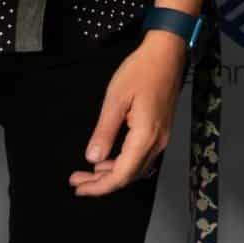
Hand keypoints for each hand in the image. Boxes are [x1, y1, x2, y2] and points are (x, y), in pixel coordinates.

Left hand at [69, 32, 187, 196]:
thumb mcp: (115, 99)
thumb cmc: (140, 71)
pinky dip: (124, 164)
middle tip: (76, 180)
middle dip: (101, 182)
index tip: (78, 188)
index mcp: (145, 137)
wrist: (167, 54)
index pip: (121, 174)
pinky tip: (108, 159)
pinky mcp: (161, 132)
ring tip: (88, 171)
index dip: (99, 186)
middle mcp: (157, 143)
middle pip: (129, 176)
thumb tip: (92, 159)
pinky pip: (142, 159)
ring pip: (136, 169)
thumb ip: (104, 132)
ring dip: (112, 174)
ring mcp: (162, 138)